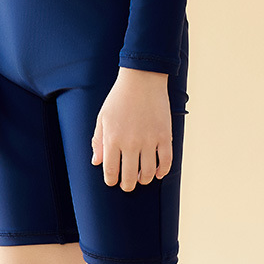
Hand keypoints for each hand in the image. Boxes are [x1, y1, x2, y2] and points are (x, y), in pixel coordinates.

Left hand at [91, 67, 172, 190]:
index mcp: (112, 139)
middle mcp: (130, 143)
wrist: (142, 79)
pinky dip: (162, 171)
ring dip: (144, 180)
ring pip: (148, 173)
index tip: (113, 181)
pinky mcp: (164, 136)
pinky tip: (158, 172)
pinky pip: (166, 161)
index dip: (111, 180)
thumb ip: (98, 141)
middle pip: (129, 177)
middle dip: (127, 185)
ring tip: (141, 178)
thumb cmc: (119, 97)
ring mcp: (149, 140)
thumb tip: (97, 162)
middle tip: (128, 184)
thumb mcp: (103, 117)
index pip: (111, 171)